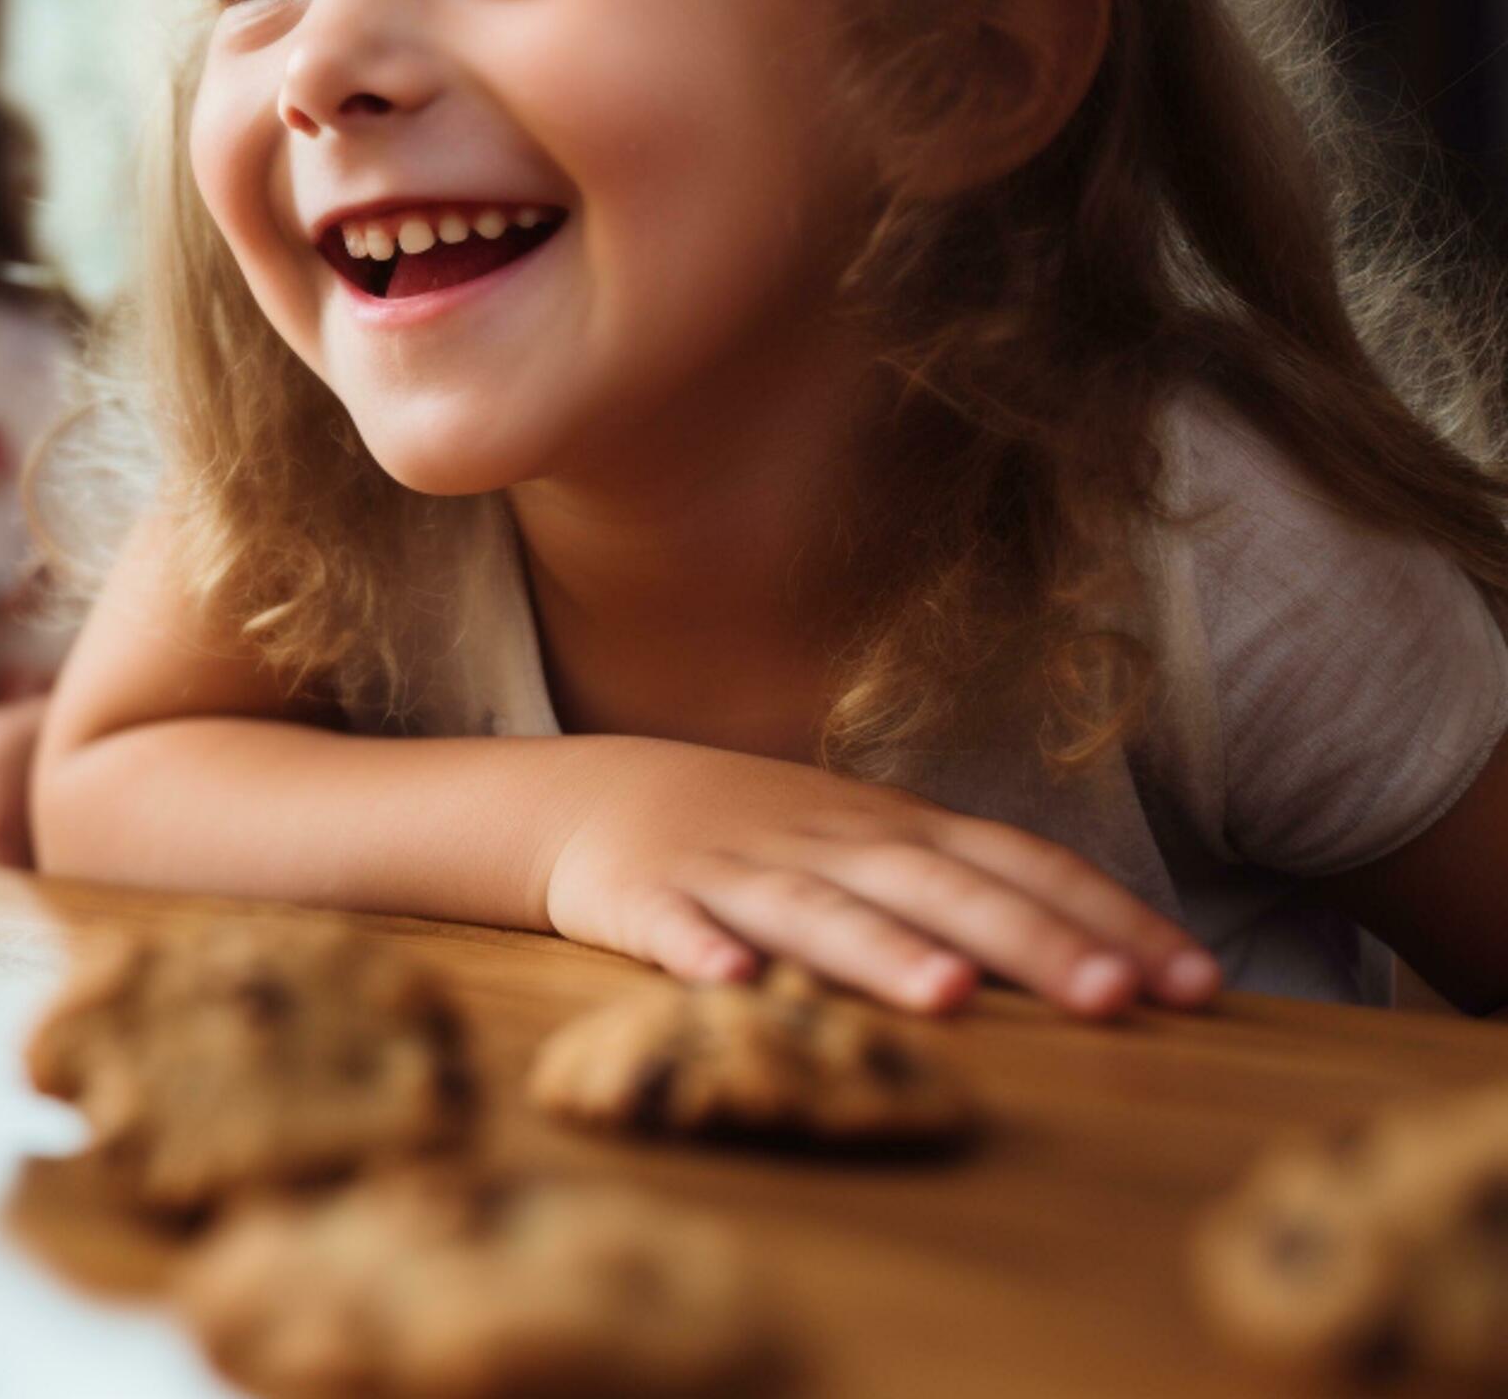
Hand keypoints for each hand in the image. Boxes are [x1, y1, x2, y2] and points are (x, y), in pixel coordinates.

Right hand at [541, 740, 1221, 1017]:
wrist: (597, 794)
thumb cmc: (768, 839)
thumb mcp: (877, 846)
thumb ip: (976, 894)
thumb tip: (1116, 963)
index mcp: (897, 830)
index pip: (1019, 865)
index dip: (1106, 917)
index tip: (1195, 983)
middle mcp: (831, 843)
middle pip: (939, 889)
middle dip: (1029, 943)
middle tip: (1112, 998)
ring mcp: (737, 870)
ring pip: (816, 911)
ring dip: (882, 952)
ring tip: (950, 999)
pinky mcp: (645, 900)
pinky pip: (672, 929)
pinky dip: (697, 952)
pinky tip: (726, 985)